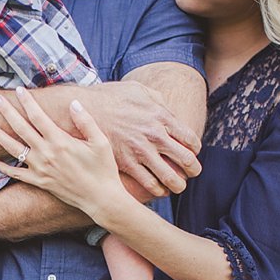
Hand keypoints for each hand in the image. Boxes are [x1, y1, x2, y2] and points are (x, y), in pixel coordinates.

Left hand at [0, 88, 127, 220]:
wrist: (100, 199)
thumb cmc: (103, 169)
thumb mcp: (101, 142)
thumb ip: (86, 122)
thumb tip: (74, 103)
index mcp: (60, 141)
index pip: (38, 116)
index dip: (28, 102)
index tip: (19, 90)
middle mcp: (46, 154)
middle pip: (21, 128)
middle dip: (6, 112)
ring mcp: (40, 169)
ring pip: (13, 149)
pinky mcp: (40, 183)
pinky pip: (18, 175)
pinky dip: (5, 169)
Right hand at [86, 81, 201, 196]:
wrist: (85, 110)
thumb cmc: (110, 98)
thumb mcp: (137, 89)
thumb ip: (156, 99)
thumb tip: (166, 109)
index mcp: (161, 116)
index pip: (190, 139)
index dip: (195, 149)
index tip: (192, 153)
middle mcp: (155, 135)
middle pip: (187, 160)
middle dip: (193, 169)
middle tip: (192, 173)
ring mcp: (141, 151)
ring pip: (170, 177)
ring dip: (178, 185)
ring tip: (177, 186)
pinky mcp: (127, 164)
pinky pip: (149, 184)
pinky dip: (157, 190)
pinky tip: (158, 189)